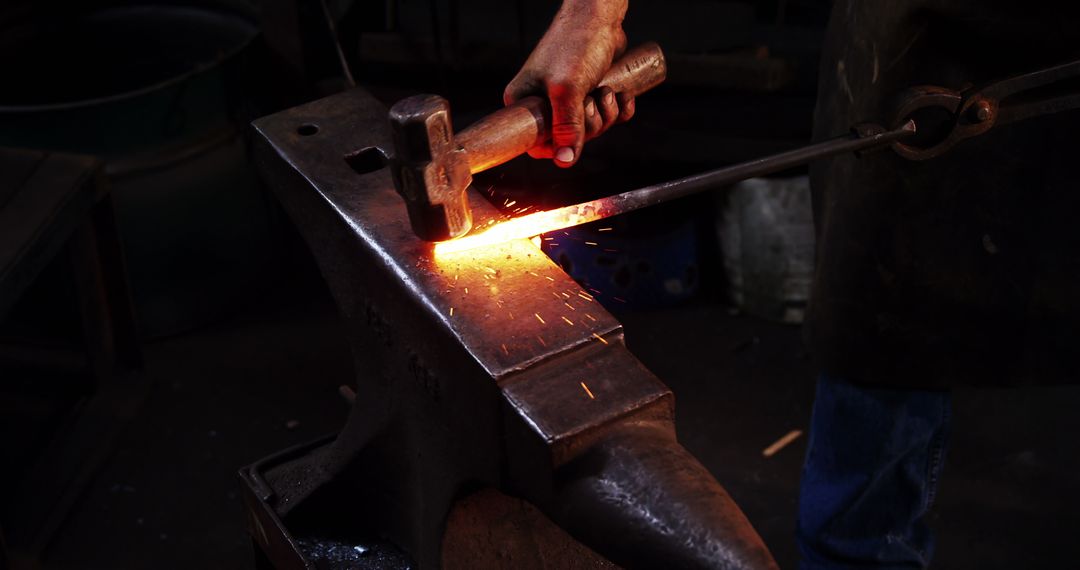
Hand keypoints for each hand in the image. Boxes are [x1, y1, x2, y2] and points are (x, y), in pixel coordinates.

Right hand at [504, 0, 634, 167]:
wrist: (600, 16)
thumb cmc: (575, 46)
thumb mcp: (567, 90)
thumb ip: (566, 127)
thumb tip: (564, 161)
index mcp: (524, 103)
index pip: (537, 145)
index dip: (560, 146)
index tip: (575, 132)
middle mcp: (544, 103)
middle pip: (570, 139)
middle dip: (591, 124)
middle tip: (592, 100)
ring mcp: (569, 99)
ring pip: (592, 128)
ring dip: (607, 113)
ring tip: (606, 89)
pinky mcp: (591, 92)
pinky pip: (608, 116)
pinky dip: (619, 108)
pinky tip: (620, 92)